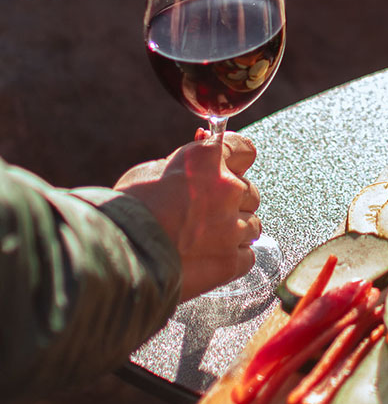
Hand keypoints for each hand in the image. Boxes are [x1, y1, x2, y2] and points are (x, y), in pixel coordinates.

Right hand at [114, 133, 260, 300]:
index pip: (244, 149)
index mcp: (207, 159)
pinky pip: (248, 255)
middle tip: (203, 213)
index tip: (231, 168)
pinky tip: (207, 258)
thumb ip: (185, 162)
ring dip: (234, 230)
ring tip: (202, 239)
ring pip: (252, 224)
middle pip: (249, 192)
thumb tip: (202, 144)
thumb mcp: (151, 171)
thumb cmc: (128, 210)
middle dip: (232, 201)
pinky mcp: (232, 259)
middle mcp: (228, 188)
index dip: (237, 161)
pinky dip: (232, 257)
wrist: (118, 255)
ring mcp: (233, 226)